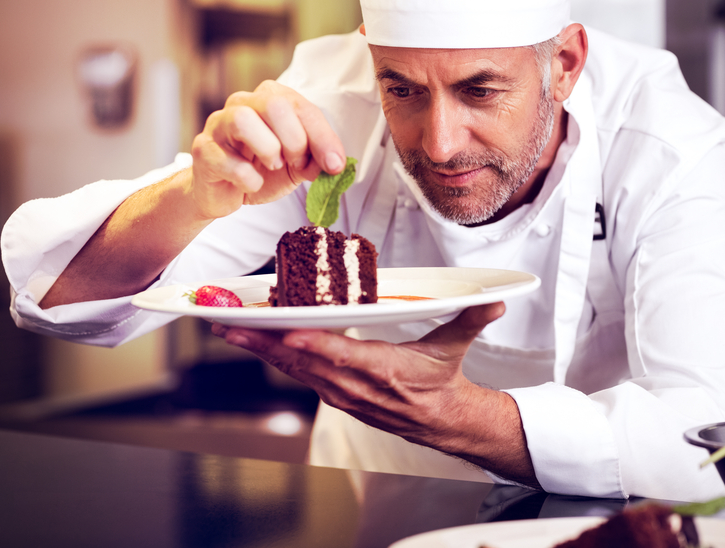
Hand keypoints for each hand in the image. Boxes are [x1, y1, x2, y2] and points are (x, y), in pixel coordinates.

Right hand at [190, 80, 346, 218]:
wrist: (225, 194)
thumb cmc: (262, 170)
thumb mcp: (298, 165)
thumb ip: (316, 159)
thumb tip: (334, 164)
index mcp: (270, 99)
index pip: (302, 106)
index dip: (322, 136)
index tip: (335, 164)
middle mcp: (242, 103)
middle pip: (274, 105)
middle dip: (295, 140)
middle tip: (296, 163)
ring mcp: (218, 124)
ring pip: (243, 119)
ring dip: (268, 149)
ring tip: (272, 166)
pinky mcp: (203, 149)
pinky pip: (227, 159)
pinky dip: (248, 178)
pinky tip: (251, 184)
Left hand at [212, 302, 538, 484]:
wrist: (441, 422)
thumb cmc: (441, 383)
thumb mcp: (454, 347)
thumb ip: (470, 319)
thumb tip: (495, 301)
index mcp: (383, 371)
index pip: (342, 356)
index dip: (312, 346)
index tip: (285, 333)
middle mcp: (356, 385)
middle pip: (303, 363)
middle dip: (264, 344)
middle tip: (230, 324)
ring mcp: (342, 394)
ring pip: (295, 370)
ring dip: (261, 351)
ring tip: (231, 330)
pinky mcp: (336, 395)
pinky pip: (300, 376)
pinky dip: (276, 360)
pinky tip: (258, 345)